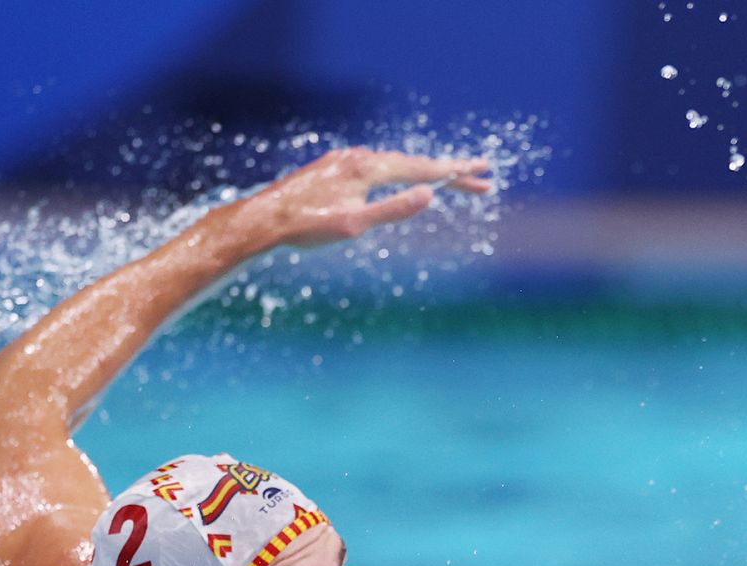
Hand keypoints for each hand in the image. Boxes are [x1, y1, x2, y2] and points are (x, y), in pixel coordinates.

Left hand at [236, 148, 491, 250]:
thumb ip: (394, 209)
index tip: (482, 172)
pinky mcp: (335, 168)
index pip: (422, 169)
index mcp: (369, 168)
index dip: (455, 172)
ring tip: (452, 179)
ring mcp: (346, 160)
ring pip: (396, 164)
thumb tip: (431, 194)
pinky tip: (404, 180)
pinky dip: (403, 173)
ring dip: (427, 172)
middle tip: (483, 176)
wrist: (264, 220)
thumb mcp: (356, 224)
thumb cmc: (308, 227)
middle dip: (450, 172)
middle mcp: (360, 157)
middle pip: (414, 163)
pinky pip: (380, 167)